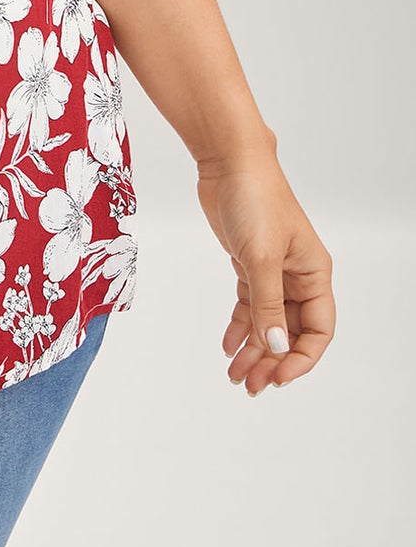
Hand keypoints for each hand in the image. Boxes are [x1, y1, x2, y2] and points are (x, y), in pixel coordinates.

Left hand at [195, 145, 334, 395]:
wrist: (228, 162)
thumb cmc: (255, 198)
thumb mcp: (261, 257)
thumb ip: (267, 304)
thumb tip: (275, 347)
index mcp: (314, 273)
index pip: (318, 330)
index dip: (301, 358)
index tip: (278, 376)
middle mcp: (297, 275)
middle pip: (290, 330)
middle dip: (272, 360)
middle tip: (250, 384)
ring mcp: (272, 269)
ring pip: (267, 320)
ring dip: (253, 348)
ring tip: (235, 374)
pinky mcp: (247, 261)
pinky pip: (249, 303)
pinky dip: (240, 325)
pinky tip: (228, 345)